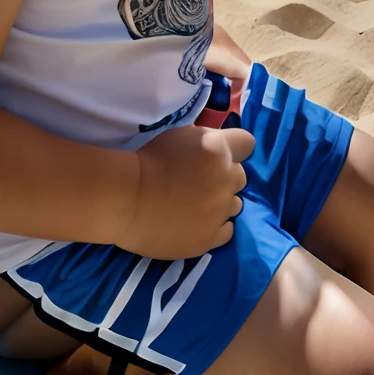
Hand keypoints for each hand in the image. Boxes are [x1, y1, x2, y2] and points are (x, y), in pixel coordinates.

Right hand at [123, 126, 253, 258]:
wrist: (125, 199)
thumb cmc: (147, 160)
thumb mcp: (180, 136)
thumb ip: (205, 139)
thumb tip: (217, 145)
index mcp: (218, 150)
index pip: (248, 144)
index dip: (236, 148)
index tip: (221, 154)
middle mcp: (225, 180)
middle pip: (241, 177)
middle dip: (225, 176)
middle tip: (201, 181)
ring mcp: (219, 212)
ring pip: (235, 205)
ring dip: (221, 202)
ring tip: (197, 205)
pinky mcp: (209, 238)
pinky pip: (227, 230)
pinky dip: (216, 226)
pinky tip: (197, 222)